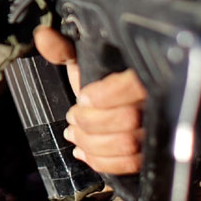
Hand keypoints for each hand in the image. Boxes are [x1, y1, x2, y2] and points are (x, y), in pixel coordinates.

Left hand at [34, 26, 145, 175]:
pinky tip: (84, 152)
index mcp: (142, 74)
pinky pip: (130, 165)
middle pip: (128, 119)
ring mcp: (157, 131)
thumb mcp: (83, 62)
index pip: (134, 85)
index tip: (82, 98)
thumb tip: (43, 36)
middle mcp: (157, 103)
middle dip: (90, 123)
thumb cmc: (100, 83)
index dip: (105, 94)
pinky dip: (101, 162)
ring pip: (128, 145)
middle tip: (71, 119)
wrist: (114, 107)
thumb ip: (63, 49)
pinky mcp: (151, 154)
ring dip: (91, 143)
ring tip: (73, 136)